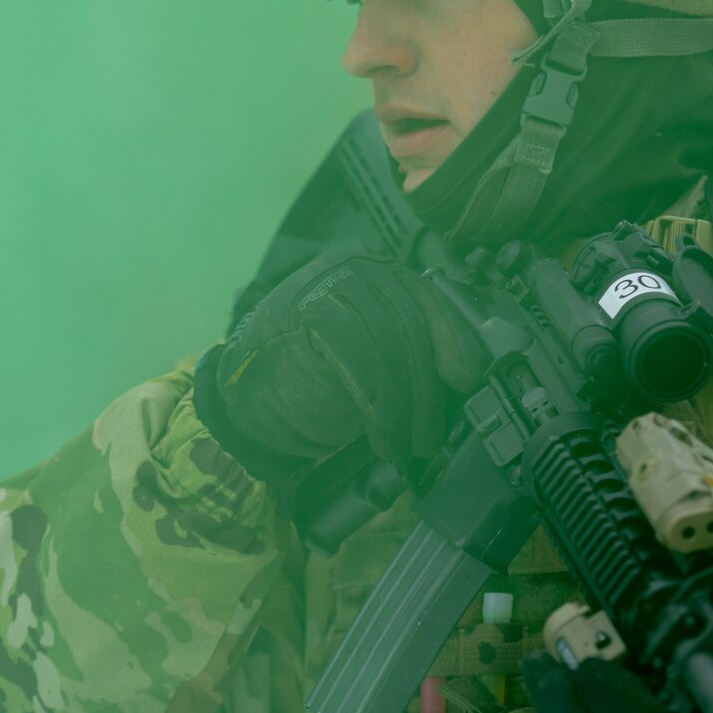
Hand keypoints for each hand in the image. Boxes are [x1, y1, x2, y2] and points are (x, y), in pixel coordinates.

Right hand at [193, 252, 484, 486]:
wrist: (245, 395)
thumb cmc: (315, 381)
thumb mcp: (375, 361)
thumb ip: (411, 353)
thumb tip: (468, 373)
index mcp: (380, 275)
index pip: (430, 300)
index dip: (455, 341)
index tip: (467, 380)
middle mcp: (357, 267)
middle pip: (412, 323)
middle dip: (427, 390)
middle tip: (428, 438)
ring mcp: (329, 281)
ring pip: (389, 340)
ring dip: (403, 405)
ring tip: (401, 445)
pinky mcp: (306, 307)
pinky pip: (359, 355)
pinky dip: (378, 403)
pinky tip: (380, 434)